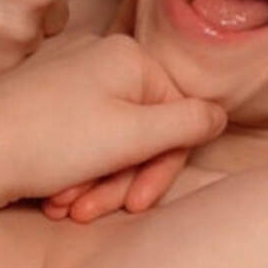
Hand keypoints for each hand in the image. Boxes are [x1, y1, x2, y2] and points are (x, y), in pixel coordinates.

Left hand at [0, 34, 226, 204]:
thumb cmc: (49, 141)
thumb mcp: (135, 135)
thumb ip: (190, 122)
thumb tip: (219, 116)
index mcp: (132, 57)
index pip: (177, 116)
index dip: (163, 166)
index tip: (137, 204)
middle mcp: (104, 57)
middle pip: (143, 130)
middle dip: (122, 178)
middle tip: (93, 210)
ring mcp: (73, 76)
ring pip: (113, 139)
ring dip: (97, 181)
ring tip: (67, 205)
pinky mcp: (48, 97)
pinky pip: (84, 136)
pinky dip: (77, 170)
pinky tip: (57, 193)